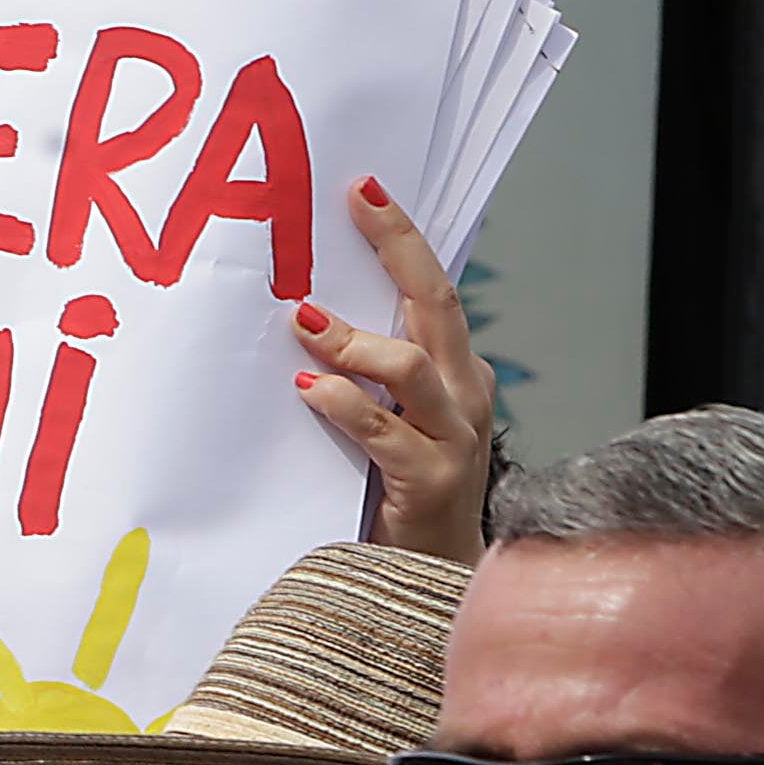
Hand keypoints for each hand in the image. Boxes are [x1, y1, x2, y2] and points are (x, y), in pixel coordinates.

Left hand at [292, 172, 493, 562]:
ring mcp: (452, 438)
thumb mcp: (386, 412)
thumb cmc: (396, 484)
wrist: (428, 577)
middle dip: (398, 248)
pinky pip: (384, 432)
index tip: (365, 187)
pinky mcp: (428, 481)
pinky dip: (346, 406)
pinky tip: (310, 394)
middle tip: (356, 204)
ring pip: (411, 367)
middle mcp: (463, 395)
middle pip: (436, 306)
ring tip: (305, 323)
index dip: (402, 237)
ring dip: (354, 341)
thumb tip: (300, 306)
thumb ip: (363, 366)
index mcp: (456, 371)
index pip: (432, 289)